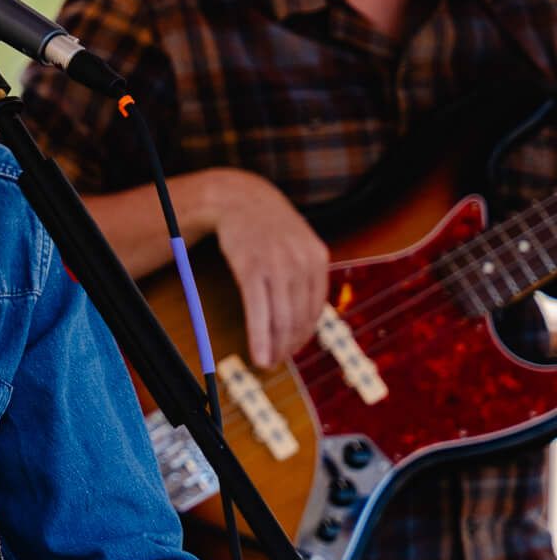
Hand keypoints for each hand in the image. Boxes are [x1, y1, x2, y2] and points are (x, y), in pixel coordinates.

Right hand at [207, 169, 329, 367]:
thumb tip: (308, 315)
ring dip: (275, 346)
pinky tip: (257, 353)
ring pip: (281, 318)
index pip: (316, 308)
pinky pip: (258, 310)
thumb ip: (306, 274)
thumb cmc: (268, 225)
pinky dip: (259, 336)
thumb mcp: (298, 243)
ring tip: (267, 361)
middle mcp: (301, 263)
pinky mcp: (251, 267)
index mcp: (318, 258)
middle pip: (299, 317)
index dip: (306, 334)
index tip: (294, 348)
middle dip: (289, 345)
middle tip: (278, 360)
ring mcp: (276, 265)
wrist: (240, 197)